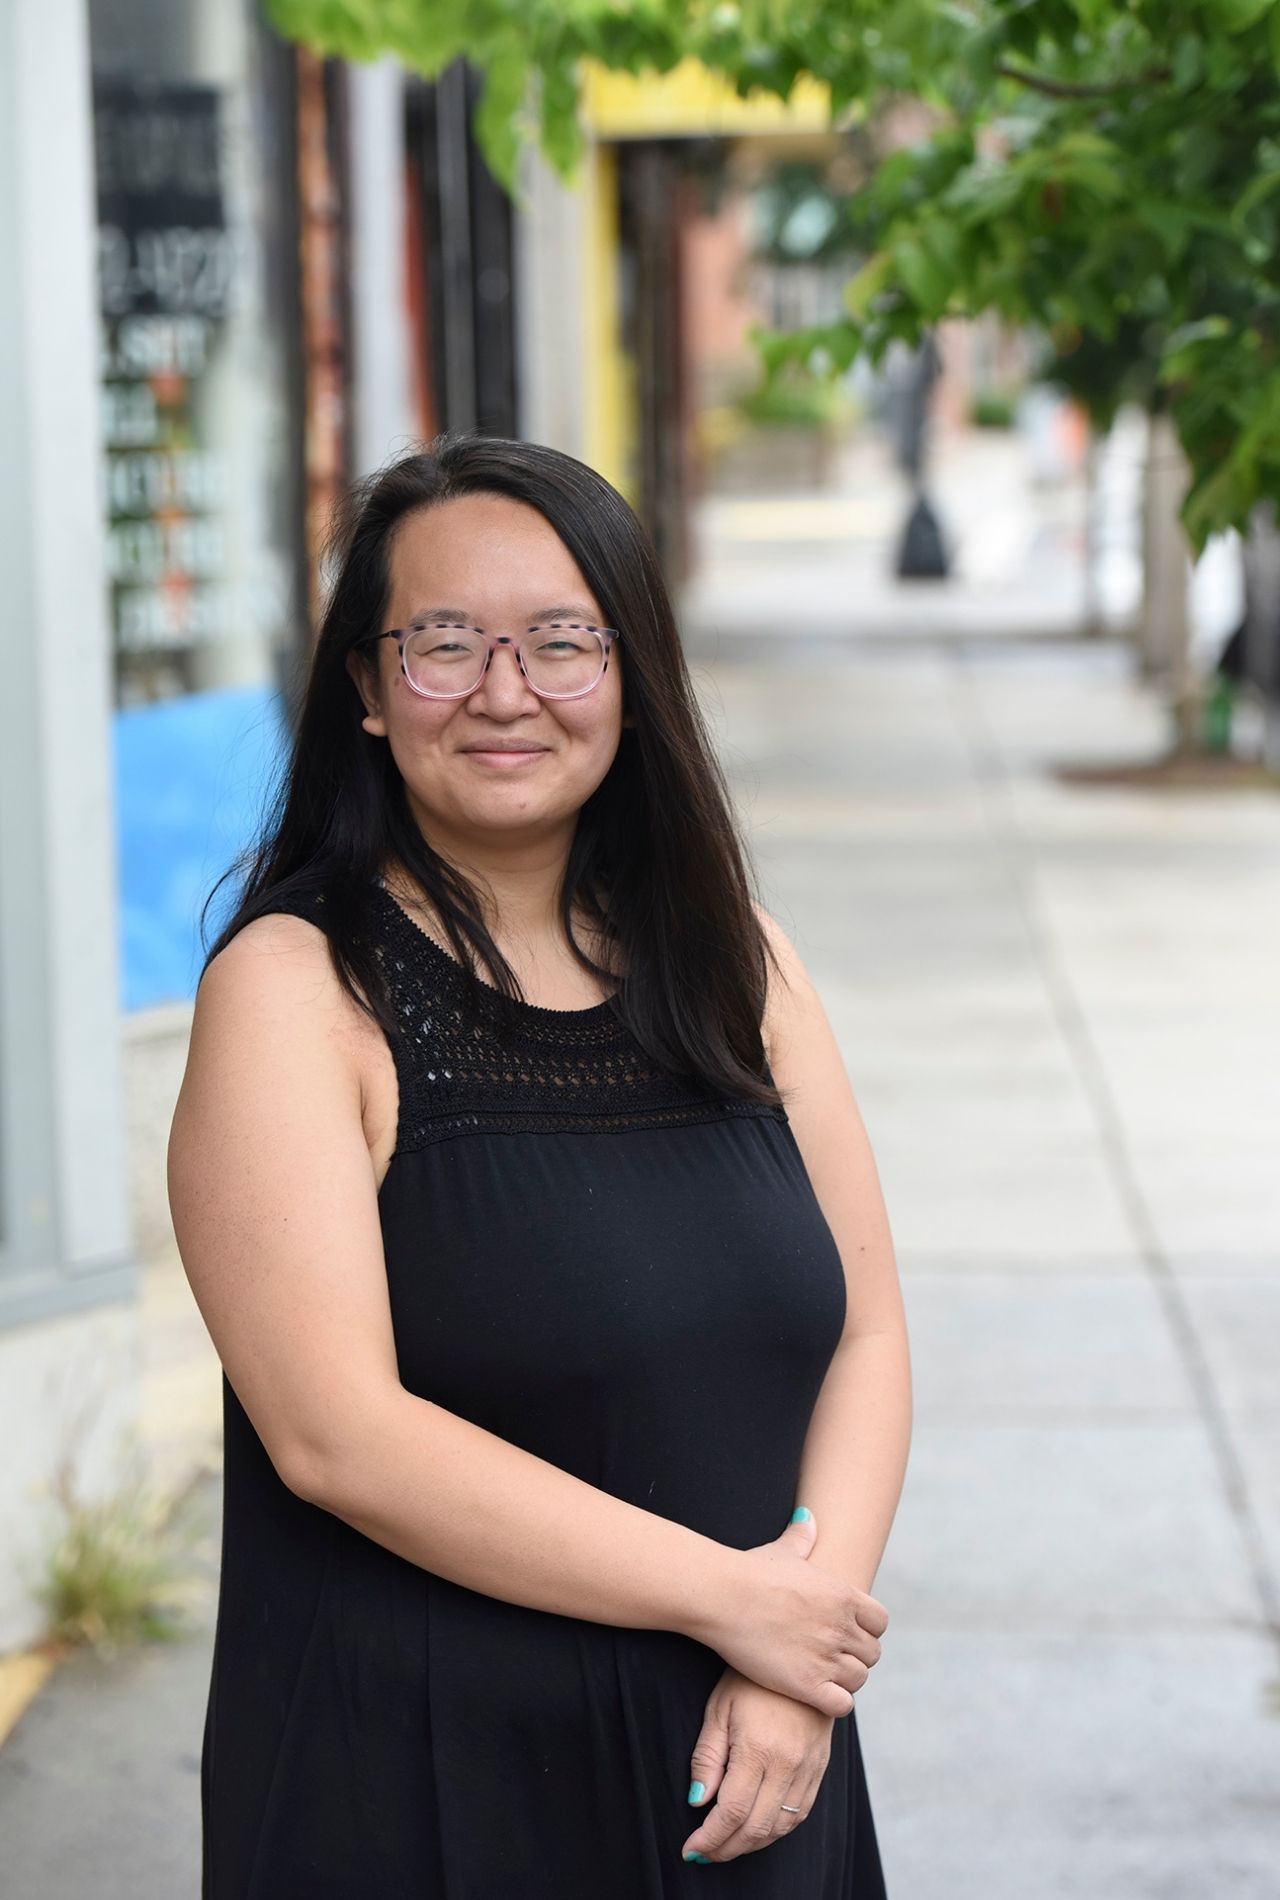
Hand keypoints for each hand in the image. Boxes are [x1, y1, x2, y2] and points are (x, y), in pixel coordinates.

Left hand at [680, 1667, 834, 1864]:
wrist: (801, 1651)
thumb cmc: (750, 1677)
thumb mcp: (719, 1707)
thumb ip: (707, 1757)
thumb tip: (697, 1800)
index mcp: (759, 1749)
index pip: (731, 1812)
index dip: (709, 1838)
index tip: (690, 1848)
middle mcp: (789, 1764)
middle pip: (757, 1828)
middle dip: (727, 1848)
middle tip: (705, 1852)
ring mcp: (809, 1767)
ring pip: (781, 1826)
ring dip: (752, 1843)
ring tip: (727, 1844)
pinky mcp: (821, 1766)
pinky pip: (801, 1812)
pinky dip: (778, 1829)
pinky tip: (759, 1828)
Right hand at [690, 1506, 888, 1719]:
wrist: (722, 1595)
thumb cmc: (749, 1571)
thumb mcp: (783, 1550)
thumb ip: (802, 1537)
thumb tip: (808, 1518)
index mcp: (843, 1594)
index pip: (880, 1622)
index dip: (866, 1629)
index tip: (846, 1631)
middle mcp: (841, 1626)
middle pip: (872, 1653)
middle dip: (856, 1656)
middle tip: (831, 1656)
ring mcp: (826, 1656)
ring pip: (859, 1679)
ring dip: (844, 1680)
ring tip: (822, 1676)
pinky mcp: (807, 1684)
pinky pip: (842, 1704)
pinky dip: (834, 1703)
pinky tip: (815, 1693)